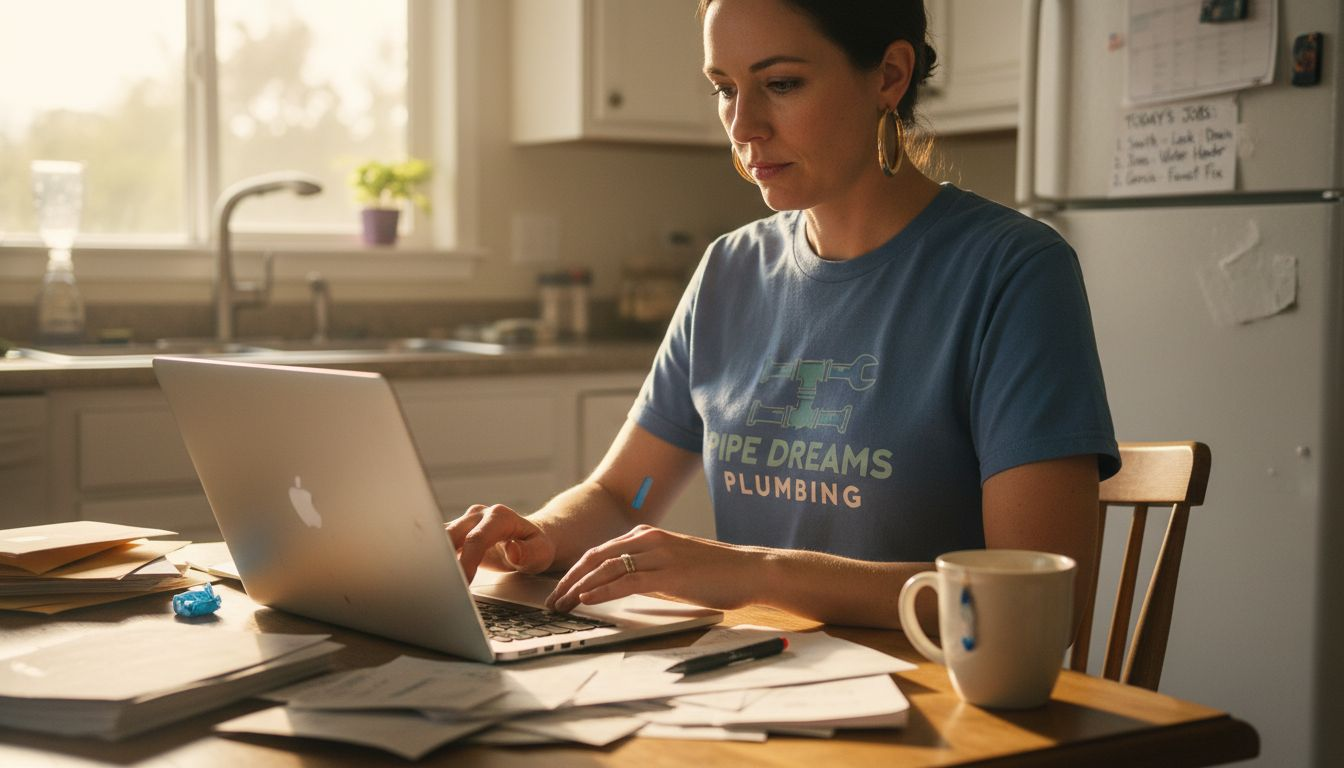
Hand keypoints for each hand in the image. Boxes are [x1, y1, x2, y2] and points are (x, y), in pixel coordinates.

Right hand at [444, 504, 554, 582]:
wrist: (529, 540)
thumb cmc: (536, 547)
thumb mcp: (542, 552)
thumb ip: (529, 552)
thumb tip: (513, 550)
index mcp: (499, 517)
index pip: (476, 539)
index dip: (467, 562)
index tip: (463, 582)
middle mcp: (478, 515)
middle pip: (450, 536)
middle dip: (443, 561)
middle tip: (441, 586)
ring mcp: (465, 522)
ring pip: (439, 537)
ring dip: (434, 558)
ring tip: (434, 581)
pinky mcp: (456, 532)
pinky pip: (438, 543)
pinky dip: (435, 558)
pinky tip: (434, 576)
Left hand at [545, 524, 764, 613]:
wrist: (751, 570)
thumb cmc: (716, 572)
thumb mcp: (673, 567)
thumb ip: (648, 571)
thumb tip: (622, 585)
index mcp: (648, 536)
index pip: (600, 551)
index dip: (575, 571)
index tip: (559, 590)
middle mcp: (649, 539)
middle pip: (595, 557)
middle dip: (568, 579)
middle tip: (551, 600)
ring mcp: (660, 554)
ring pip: (606, 568)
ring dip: (578, 587)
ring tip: (561, 604)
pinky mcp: (670, 574)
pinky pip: (628, 580)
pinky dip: (603, 590)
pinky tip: (587, 599)